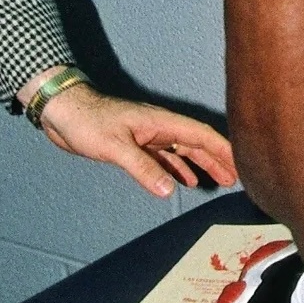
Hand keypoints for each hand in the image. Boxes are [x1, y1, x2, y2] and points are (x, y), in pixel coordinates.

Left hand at [38, 80, 237, 198]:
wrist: (61, 111)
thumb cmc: (87, 122)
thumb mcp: (116, 147)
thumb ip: (144, 168)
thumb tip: (169, 191)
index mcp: (161, 122)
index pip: (201, 135)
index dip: (223, 149)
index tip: (241, 163)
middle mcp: (159, 127)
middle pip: (196, 143)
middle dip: (217, 159)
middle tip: (236, 178)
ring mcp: (148, 135)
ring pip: (182, 150)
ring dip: (200, 164)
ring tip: (217, 180)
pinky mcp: (134, 144)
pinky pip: (164, 157)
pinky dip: (177, 168)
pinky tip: (182, 180)